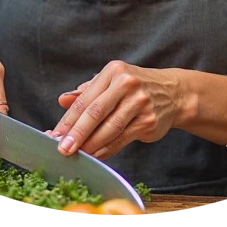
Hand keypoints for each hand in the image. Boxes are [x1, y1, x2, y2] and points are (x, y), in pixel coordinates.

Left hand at [51, 60, 184, 159]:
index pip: (86, 98)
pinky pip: (122, 138)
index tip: (54, 134)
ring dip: (90, 145)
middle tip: (62, 149)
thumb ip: (86, 92)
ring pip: (109, 128)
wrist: (173, 92)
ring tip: (77, 155)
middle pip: (96, 112)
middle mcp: (127, 84)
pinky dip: (106, 149)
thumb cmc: (135, 87)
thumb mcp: (111, 82)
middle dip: (76, 133)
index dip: (69, 119)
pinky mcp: (148, 120)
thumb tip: (62, 100)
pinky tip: (95, 155)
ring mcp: (140, 102)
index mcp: (114, 71)